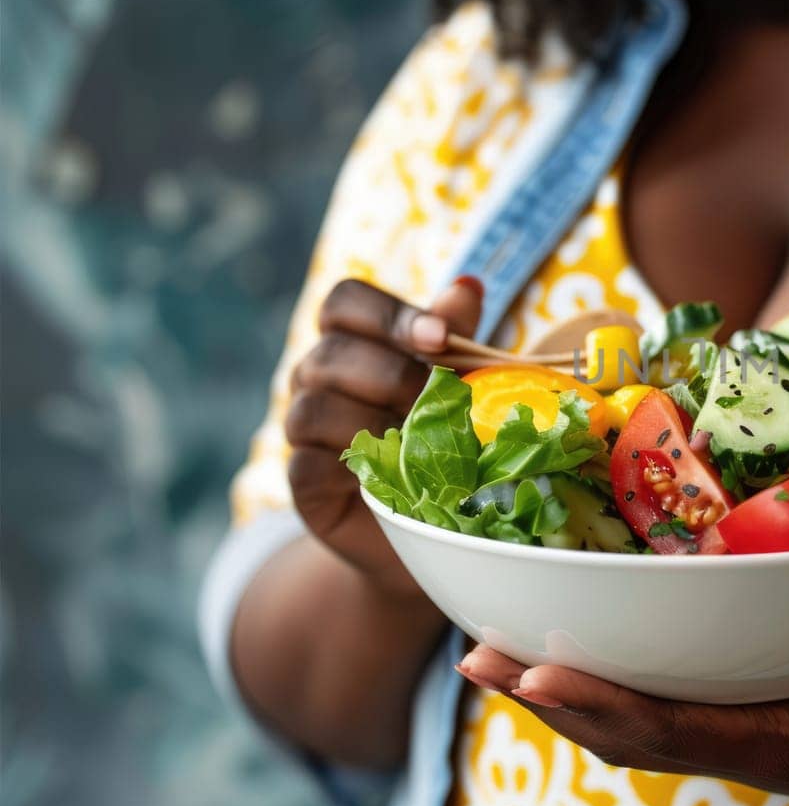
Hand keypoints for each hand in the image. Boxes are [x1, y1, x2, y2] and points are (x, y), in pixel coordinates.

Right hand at [286, 276, 481, 597]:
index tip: (439, 338)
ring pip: (312, 408)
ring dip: (371, 423)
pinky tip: (389, 473)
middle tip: (437, 402)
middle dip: (392, 375)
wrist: (431, 520)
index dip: (388, 314)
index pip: (346, 301)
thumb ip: (455, 339)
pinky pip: (308, 463)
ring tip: (420, 443)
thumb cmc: (446, 436)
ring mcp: (304, 429)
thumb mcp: (458, 385)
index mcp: (354, 340)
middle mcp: (318, 376)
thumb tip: (467, 285)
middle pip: (330, 353)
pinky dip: (350, 467)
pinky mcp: (303, 482)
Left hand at [455, 639, 788, 805]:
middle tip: (477, 658)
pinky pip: (650, 701)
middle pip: (621, 730)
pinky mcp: (733, 711)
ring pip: (624, 720)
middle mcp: (735, 741)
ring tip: (488, 654)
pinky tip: (565, 649)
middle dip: (549, 697)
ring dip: (557, 691)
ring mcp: (729, 730)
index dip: (601, 703)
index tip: (538, 672)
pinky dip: (598, 679)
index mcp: (773, 744)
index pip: (669, 728)